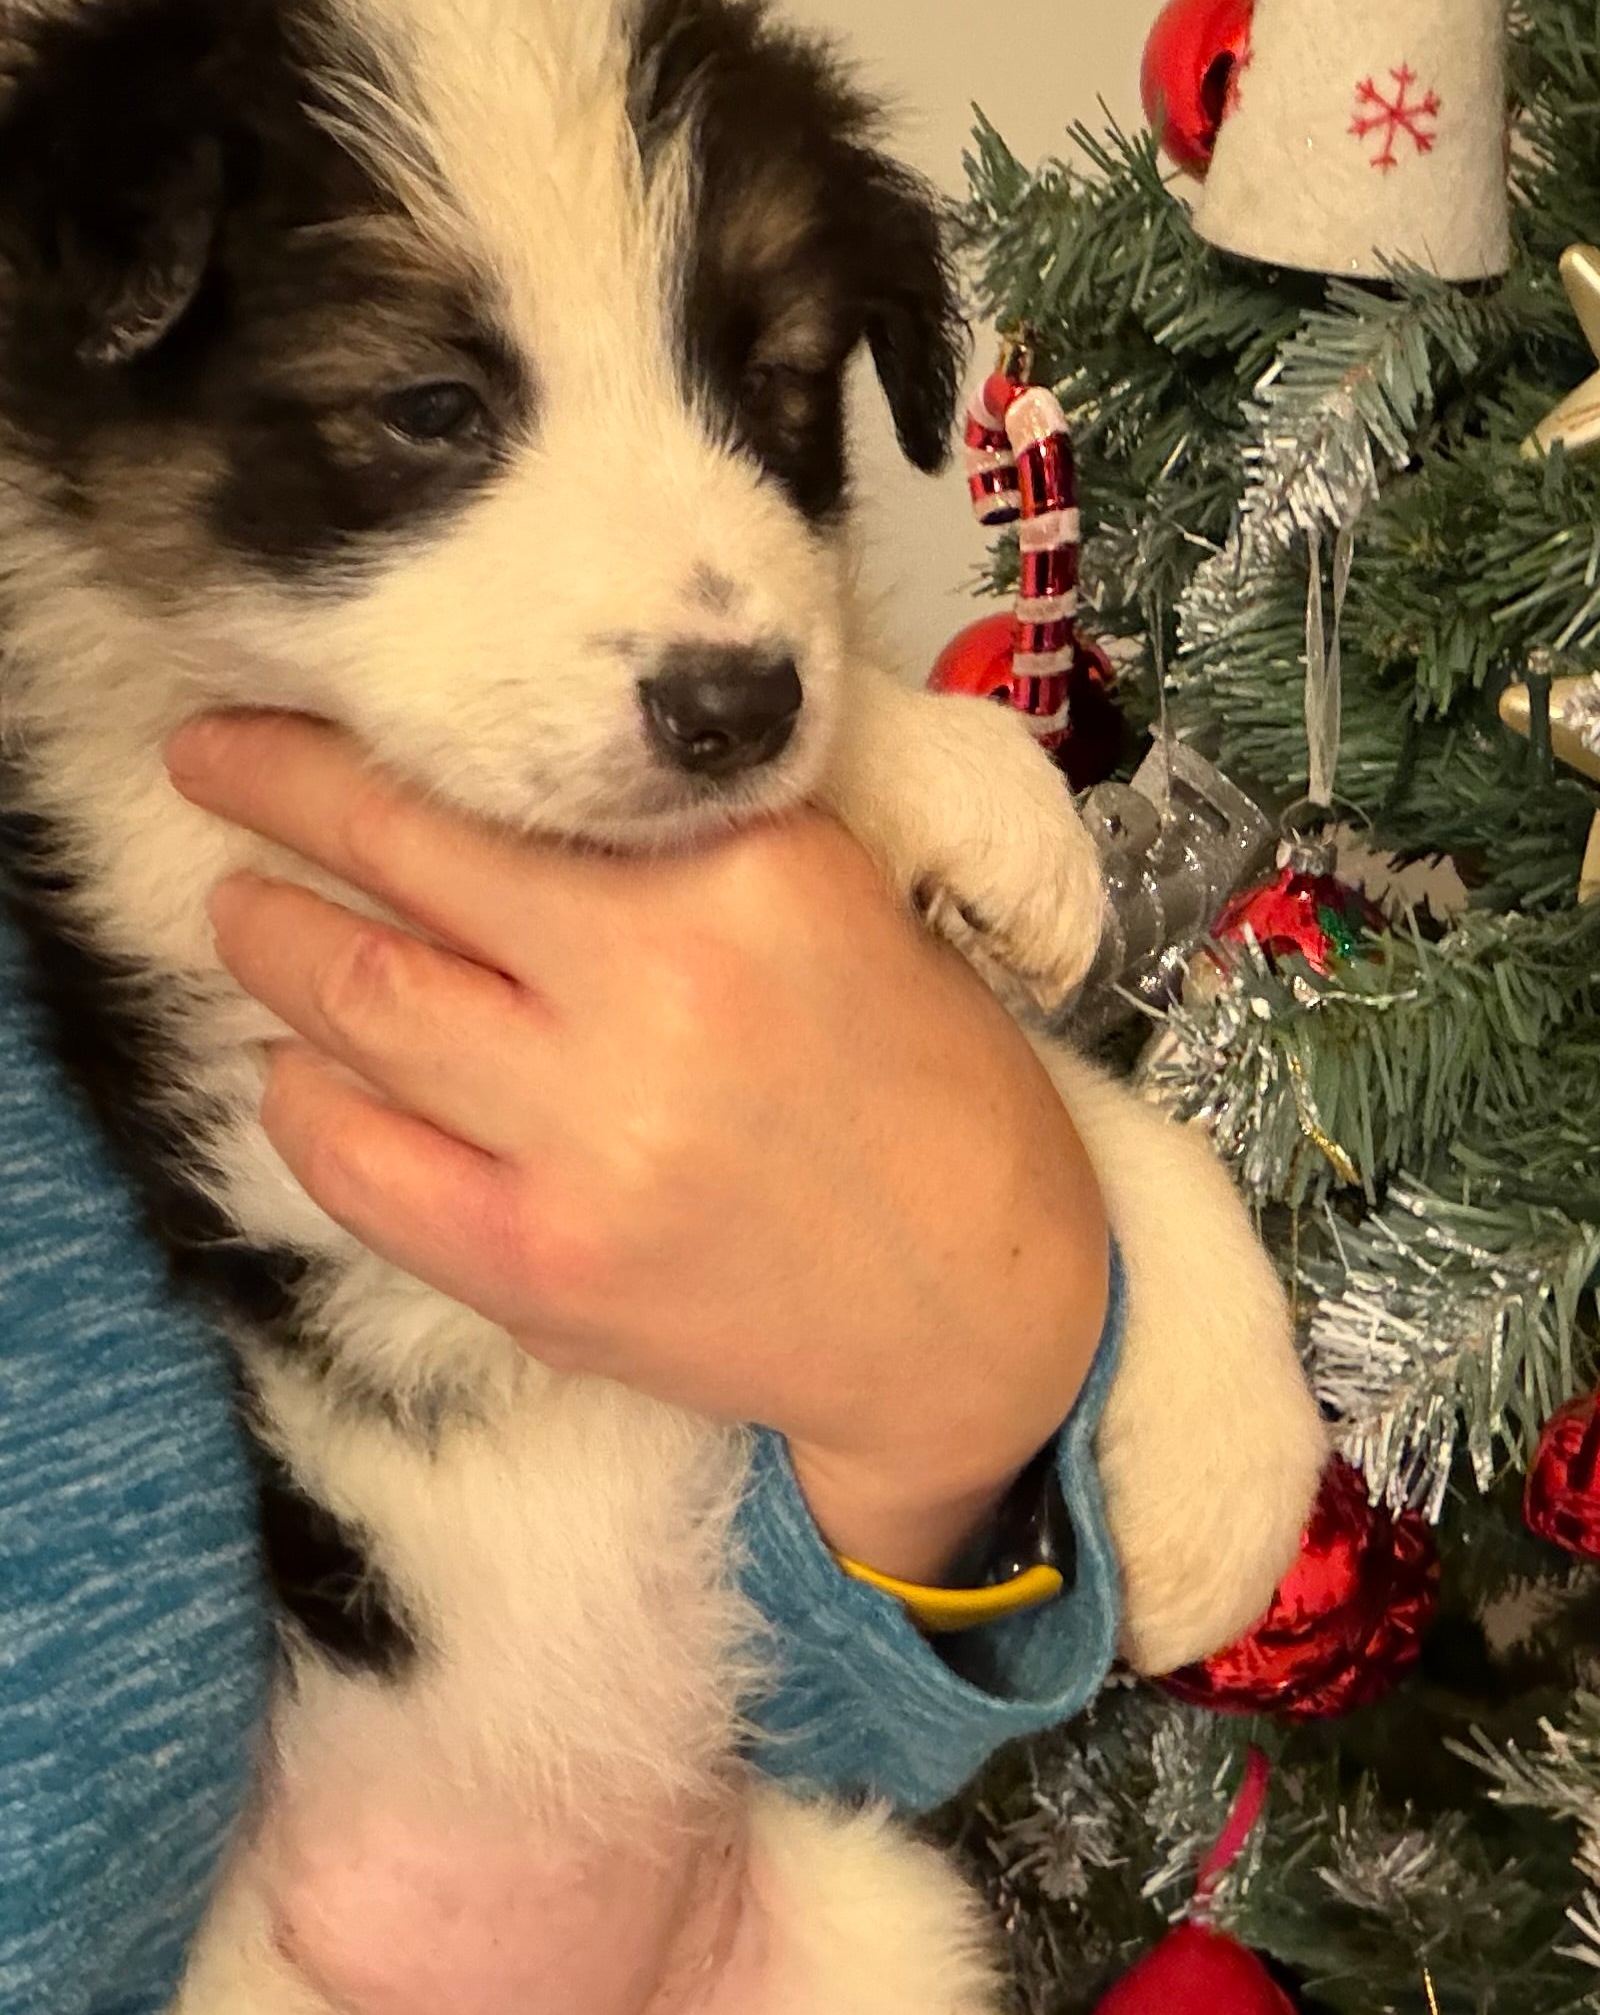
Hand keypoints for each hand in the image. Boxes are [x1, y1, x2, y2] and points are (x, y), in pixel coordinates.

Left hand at [165, 712, 1111, 1583]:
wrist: (977, 1310)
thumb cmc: (921, 1090)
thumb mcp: (841, 908)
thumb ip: (690, 841)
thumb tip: (511, 774)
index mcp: (750, 875)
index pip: (514, 779)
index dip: (369, 737)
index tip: (292, 703)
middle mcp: (659, 990)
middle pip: (403, 864)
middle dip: (275, 795)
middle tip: (207, 761)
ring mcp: (588, 1138)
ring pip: (357, 1005)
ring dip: (270, 945)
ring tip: (243, 915)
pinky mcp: (539, 1267)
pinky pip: (358, 1164)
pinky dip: (303, 1102)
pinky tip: (299, 1070)